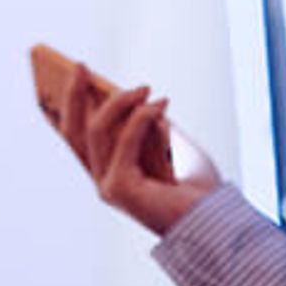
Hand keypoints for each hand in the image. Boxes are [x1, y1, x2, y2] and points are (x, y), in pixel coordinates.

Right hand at [57, 61, 222, 237]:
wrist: (215, 219)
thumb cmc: (198, 187)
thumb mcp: (172, 146)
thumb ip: (150, 126)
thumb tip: (136, 98)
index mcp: (111, 172)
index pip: (78, 137)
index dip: (69, 105)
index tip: (74, 73)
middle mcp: (103, 181)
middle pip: (74, 132)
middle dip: (73, 96)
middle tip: (79, 66)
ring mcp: (108, 186)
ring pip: (96, 132)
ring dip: (119, 103)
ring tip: (144, 87)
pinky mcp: (121, 189)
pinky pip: (125, 142)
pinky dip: (142, 118)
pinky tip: (162, 103)